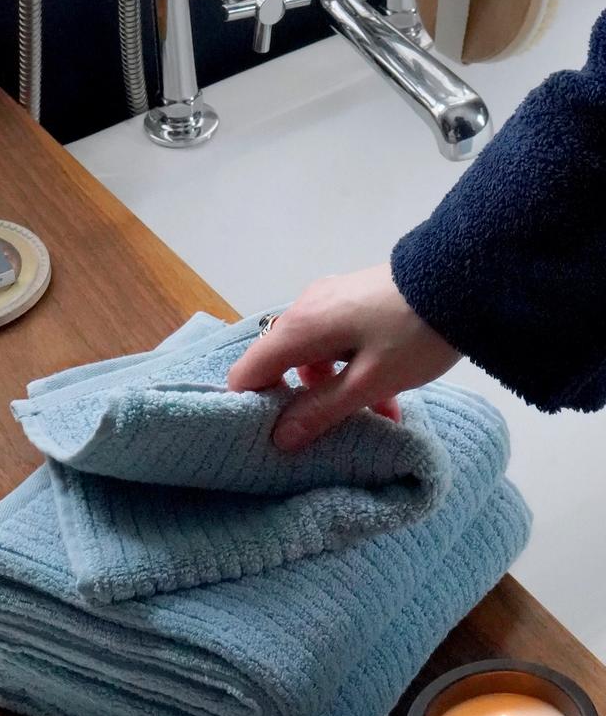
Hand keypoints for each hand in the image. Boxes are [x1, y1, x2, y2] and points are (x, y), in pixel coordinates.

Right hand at [227, 263, 461, 450]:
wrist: (468, 277)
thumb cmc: (415, 334)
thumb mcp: (370, 382)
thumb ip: (321, 410)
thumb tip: (279, 438)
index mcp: (299, 328)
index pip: (248, 372)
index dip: (253, 408)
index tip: (274, 438)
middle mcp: (305, 310)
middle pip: (281, 366)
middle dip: (301, 404)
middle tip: (327, 435)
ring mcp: (330, 301)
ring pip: (314, 358)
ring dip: (335, 391)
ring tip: (374, 418)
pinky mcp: (354, 300)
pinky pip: (336, 343)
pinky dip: (351, 371)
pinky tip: (385, 395)